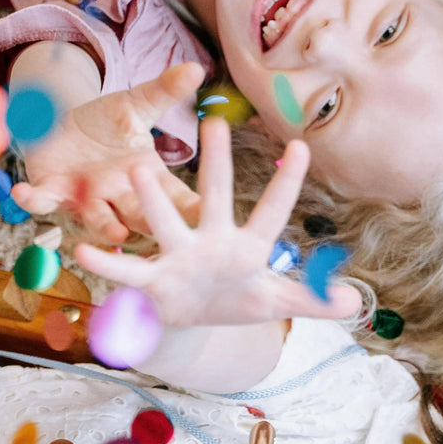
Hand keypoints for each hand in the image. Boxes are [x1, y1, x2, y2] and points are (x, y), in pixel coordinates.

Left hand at [11, 62, 203, 244]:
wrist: (61, 125)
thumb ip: (165, 92)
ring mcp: (87, 198)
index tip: (211, 215)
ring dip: (106, 226)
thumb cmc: (105, 122)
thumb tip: (196, 68)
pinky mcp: (52, 191)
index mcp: (149, 177)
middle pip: (144, 216)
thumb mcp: (136, 105)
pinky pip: (43, 201)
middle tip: (170, 231)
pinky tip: (26, 192)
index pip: (177, 197)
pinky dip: (34, 199)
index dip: (193, 208)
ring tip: (117, 233)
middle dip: (155, 222)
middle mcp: (121, 195)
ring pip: (99, 219)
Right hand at [73, 117, 362, 329]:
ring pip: (163, 222)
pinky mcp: (150, 282)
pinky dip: (107, 262)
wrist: (192, 320)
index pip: (272, 211)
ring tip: (139, 167)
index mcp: (247, 244)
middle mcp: (210, 239)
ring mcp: (177, 255)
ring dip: (152, 199)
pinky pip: (126, 270)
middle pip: (214, 196)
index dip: (287, 183)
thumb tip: (358, 303)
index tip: (303, 147)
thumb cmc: (235, 299)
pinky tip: (84, 250)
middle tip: (214, 123)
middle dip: (215, 165)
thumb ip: (315, 300)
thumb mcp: (276, 302)